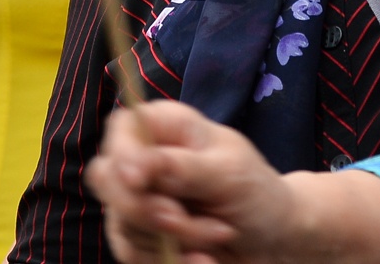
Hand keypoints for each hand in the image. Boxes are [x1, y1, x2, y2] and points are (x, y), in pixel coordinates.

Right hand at [86, 102, 294, 263]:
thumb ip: (180, 167)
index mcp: (167, 128)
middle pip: (107, 179)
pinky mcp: (140, 239)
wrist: (272, 241)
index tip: (139, 182)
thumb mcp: (228, 174)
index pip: (122, 129)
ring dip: (174, 239)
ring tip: (219, 233)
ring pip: (123, 223)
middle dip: (147, 209)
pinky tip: (204, 260)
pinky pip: (132, 254)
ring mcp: (138, 202)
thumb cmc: (256, 193)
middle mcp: (146, 161)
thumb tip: (132, 164)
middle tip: (184, 219)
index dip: (122, 154)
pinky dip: (170, 261)